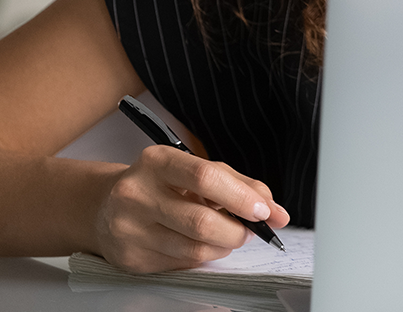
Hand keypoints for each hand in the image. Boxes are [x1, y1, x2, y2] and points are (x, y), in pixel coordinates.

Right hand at [93, 145, 289, 272]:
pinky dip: (203, 256)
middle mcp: (137, 194)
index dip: (240, 196)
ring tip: (229, 236)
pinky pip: (182, 263)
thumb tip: (275, 211)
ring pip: (194, 248)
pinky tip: (201, 243)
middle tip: (250, 230)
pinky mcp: (131, 258)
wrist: (105, 207)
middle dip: (238, 230)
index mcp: (158, 162)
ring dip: (224, 246)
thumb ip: (238, 184)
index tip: (264, 210)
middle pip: (201, 220)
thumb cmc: (161, 184)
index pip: (205, 177)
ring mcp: (130, 229)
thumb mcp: (196, 170)